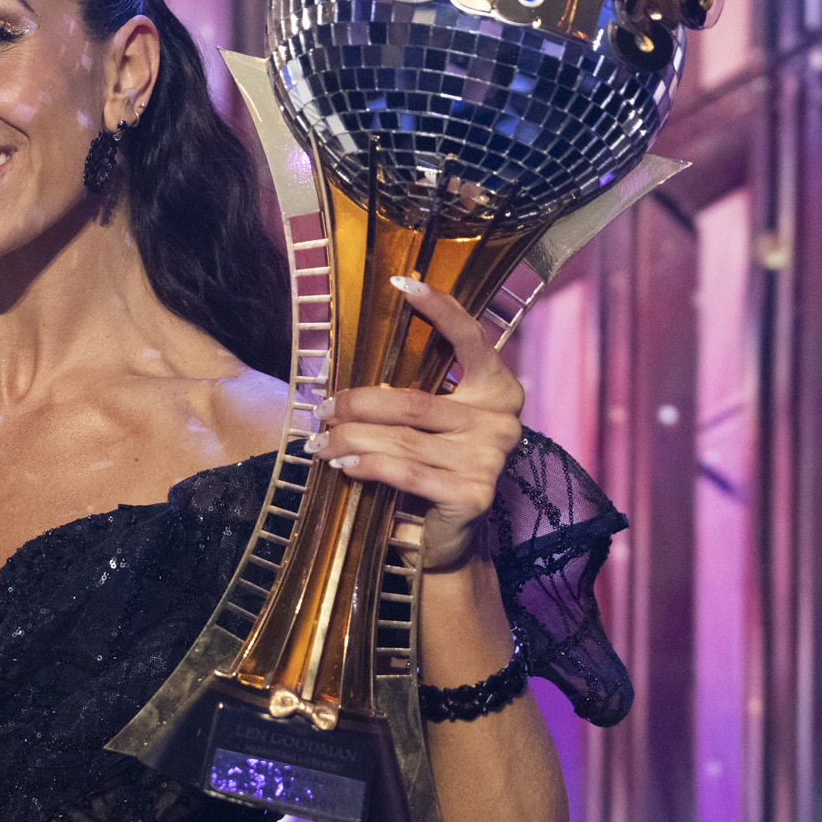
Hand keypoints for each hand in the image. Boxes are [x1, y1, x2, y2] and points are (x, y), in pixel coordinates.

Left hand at [306, 274, 523, 573]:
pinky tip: (344, 466)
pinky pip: (405, 471)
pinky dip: (367, 467)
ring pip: (402, 438)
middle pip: (413, 401)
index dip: (439, 309)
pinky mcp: (473, 494)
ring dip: (350, 438)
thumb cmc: (432, 468)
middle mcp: (502, 420)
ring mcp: (491, 458)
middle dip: (357, 403)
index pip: (471, 339)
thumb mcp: (428, 423)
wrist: (445, 538)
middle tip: (321, 409)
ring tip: (320, 443)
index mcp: (498, 389)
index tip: (402, 282)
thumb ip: (411, 392)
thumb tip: (352, 368)